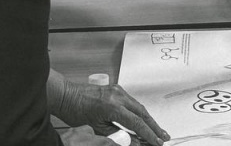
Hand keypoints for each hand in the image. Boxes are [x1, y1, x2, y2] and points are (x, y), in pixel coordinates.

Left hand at [48, 70, 169, 145]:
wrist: (66, 94)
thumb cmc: (76, 111)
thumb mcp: (96, 128)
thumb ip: (116, 135)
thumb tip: (133, 141)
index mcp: (113, 106)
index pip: (136, 123)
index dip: (148, 134)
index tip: (157, 142)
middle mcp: (118, 95)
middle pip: (142, 112)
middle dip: (154, 126)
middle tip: (164, 137)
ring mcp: (118, 90)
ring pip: (139, 106)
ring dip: (148, 119)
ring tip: (156, 131)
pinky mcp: (116, 89)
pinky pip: (132, 101)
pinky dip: (139, 112)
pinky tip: (143, 119)